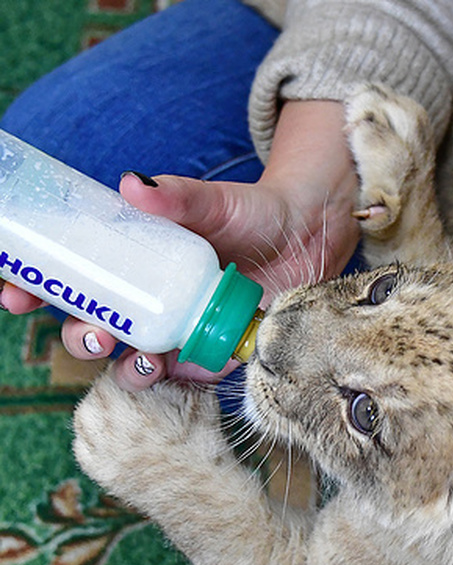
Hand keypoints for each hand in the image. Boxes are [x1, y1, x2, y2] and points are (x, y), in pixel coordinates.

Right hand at [0, 100, 360, 390]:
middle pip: (90, 327)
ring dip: (119, 364)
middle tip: (87, 328)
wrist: (310, 234)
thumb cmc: (253, 212)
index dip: (32, 290)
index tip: (12, 293)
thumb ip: (178, 195)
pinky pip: (180, 378)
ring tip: (132, 355)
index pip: (67, 281)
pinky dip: (169, 379)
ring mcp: (177, 330)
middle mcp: (146, 300)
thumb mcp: (214, 201)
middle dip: (76, 335)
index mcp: (130, 262)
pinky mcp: (211, 354)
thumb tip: (132, 183)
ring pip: (128, 359)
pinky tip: (166, 371)